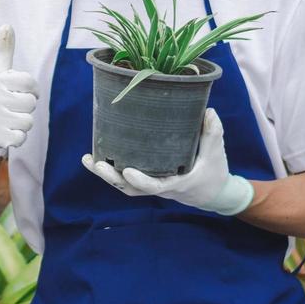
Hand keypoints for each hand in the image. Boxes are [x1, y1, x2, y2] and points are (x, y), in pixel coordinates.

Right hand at [0, 25, 37, 169]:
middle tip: (10, 109)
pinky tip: (4, 134)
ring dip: (21, 125)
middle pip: (30, 103)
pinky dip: (16, 139)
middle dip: (25, 108)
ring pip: (27, 122)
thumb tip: (7, 25)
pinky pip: (20, 138)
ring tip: (7, 122)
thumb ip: (3, 51)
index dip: (31, 90)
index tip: (21, 92)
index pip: (29, 82)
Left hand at [81, 108, 254, 215]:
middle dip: (112, 178)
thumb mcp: (217, 153)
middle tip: (96, 163)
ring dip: (106, 175)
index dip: (142, 181)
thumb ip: (213, 133)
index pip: (156, 186)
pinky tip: (96, 157)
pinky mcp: (148, 180)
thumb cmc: (214, 172)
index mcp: (177, 183)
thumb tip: (208, 110)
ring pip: (125, 186)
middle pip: (132, 188)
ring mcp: (153, 186)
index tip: (128, 172)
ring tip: (88, 159)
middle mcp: (161, 188)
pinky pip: (126, 180)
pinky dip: (111, 171)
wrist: (213, 192)